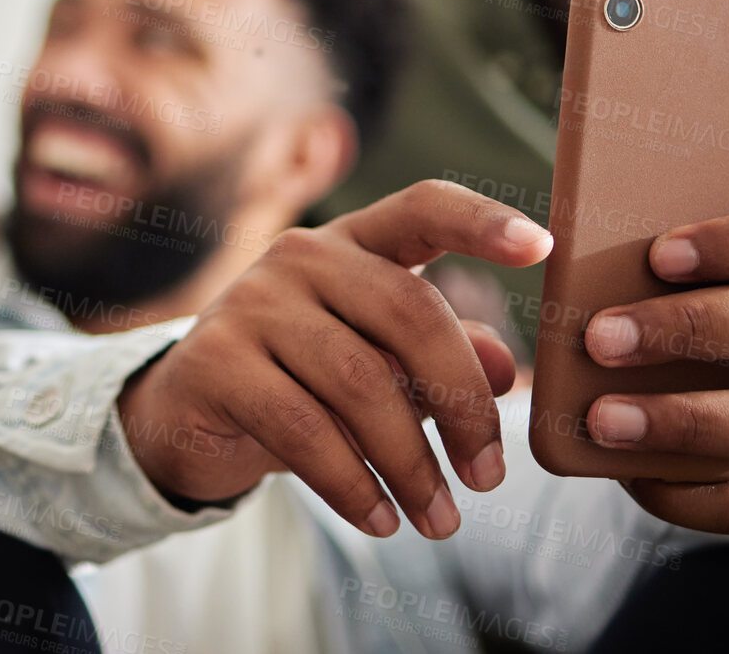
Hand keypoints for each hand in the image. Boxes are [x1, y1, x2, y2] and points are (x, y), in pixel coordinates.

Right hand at [117, 180, 551, 540]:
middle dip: (463, 404)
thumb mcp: (377, 368)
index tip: (542, 247)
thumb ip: (439, 360)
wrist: (186, 417)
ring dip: (412, 465)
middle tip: (489, 478)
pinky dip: (353, 485)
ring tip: (440, 521)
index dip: (482, 222)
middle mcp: (301, 256)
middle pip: (409, 312)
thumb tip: (504, 370)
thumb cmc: (301, 384)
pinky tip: (380, 520)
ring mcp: (252, 302)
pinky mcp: (215, 360)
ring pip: (360, 382)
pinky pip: (304, 429)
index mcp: (352, 242)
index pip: (422, 208)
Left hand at [580, 201, 728, 533]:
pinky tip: (631, 477)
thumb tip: (580, 223)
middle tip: (599, 338)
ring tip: (602, 418)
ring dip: (680, 420)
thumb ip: (674, 244)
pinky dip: (689, 493)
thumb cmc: (721, 293)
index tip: (657, 254)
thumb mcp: (717, 259)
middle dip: (684, 330)